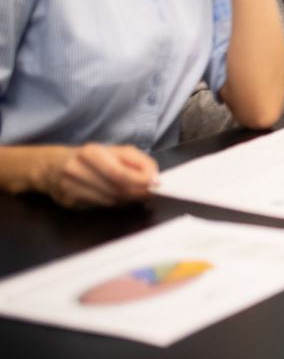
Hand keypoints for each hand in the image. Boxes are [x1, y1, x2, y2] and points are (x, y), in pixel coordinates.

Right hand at [39, 144, 157, 208]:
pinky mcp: (68, 202)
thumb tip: (154, 176)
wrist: (52, 166)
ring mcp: (70, 187)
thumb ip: (137, 160)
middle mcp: (77, 169)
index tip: (156, 182)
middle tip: (149, 192)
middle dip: (138, 192)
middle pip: (116, 189)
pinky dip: (113, 204)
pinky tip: (114, 197)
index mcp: (91, 152)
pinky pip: (99, 207)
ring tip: (132, 193)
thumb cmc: (90, 159)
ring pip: (110, 201)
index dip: (141, 180)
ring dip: (127, 200)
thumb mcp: (114, 151)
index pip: (120, 172)